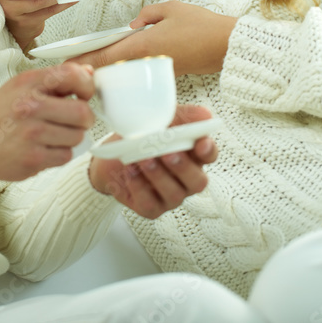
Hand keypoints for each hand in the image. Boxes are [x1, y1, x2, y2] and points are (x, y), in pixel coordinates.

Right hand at [0, 63, 94, 189]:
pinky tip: (43, 147)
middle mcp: (30, 106)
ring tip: (52, 134)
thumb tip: (88, 73)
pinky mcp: (34, 158)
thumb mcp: (20, 87)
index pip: (73, 75)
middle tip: (74, 120)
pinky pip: (66, 156)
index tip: (84, 94)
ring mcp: (32, 133)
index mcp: (28, 83)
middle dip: (84, 119)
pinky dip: (59, 154)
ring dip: (70, 138)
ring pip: (78, 137)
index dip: (87, 86)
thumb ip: (53, 80)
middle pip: (83, 112)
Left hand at [70, 1, 236, 75]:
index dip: (83, 61)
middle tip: (72, 68)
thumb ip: (147, 15)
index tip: (66, 65)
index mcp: (143, 45)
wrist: (228, 47)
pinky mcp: (167, 73)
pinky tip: (120, 65)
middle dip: (92, 68)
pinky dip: (126, 69)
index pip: (105, 56)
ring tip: (90, 67)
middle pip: (111, 67)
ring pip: (125, 71)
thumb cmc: (202, 25)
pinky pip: (140, 72)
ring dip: (109, 70)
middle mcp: (147, 61)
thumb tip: (134, 25)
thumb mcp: (171, 9)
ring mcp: (157, 69)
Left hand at [89, 105, 218, 218]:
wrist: (111, 156)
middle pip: (197, 181)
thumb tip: (204, 114)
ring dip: (158, 176)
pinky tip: (130, 170)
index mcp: (192, 156)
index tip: (201, 142)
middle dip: (183, 167)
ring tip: (143, 159)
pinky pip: (150, 204)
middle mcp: (185, 180)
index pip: (209, 155)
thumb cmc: (141, 138)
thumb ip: (183, 117)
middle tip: (168, 153)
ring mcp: (170, 196)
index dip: (208, 150)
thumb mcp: (161, 120)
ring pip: (174, 194)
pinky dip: (139, 187)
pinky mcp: (151, 208)